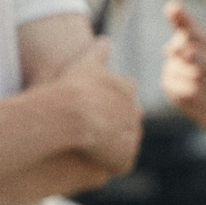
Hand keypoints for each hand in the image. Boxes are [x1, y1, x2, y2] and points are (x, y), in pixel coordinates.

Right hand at [47, 38, 142, 175]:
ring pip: (122, 143)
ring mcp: (132, 138)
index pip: (122, 97)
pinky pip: (117, 164)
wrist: (71, 116)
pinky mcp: (125, 159)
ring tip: (85, 146)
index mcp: (127, 89)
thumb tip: (105, 40)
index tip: (88, 107)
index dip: (104, 104)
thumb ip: (96, 53)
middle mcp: (135, 113)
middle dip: (111, 125)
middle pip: (125, 121)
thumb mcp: (83, 63)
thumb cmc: (70, 87)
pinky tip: (88, 160)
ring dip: (109, 145)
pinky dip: (106, 164)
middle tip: (88, 128)